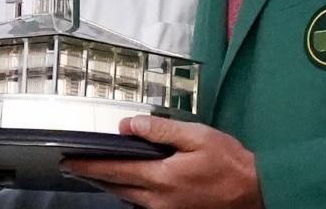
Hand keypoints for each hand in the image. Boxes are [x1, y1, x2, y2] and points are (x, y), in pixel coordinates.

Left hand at [62, 115, 263, 208]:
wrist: (255, 192)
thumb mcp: (197, 136)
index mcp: (162, 178)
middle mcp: (159, 200)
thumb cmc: (229, 163)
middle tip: (74, 166)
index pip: (116, 170)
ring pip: (128, 199)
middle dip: (94, 176)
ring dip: (111, 185)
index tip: (70, 160)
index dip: (90, 165)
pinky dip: (131, 194)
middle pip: (117, 188)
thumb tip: (130, 125)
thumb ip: (162, 130)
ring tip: (97, 172)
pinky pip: (144, 206)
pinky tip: (130, 185)